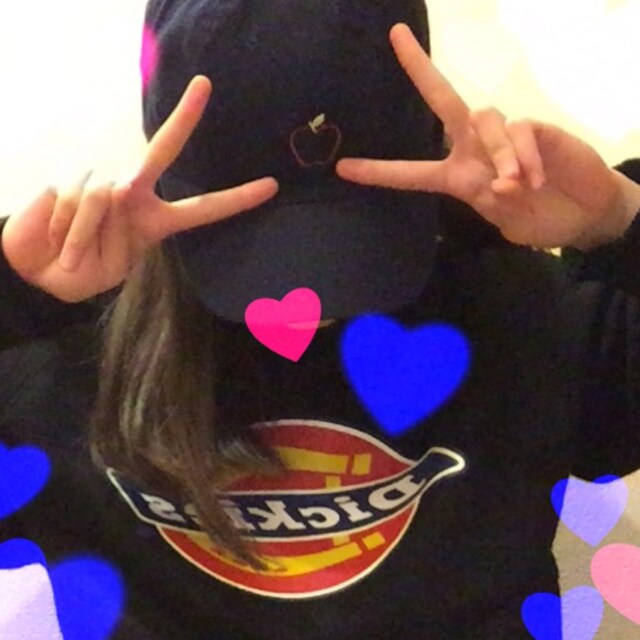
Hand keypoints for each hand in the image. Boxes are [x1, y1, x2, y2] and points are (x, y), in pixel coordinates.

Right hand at [1, 76, 278, 301]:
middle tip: (205, 85)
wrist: (38, 272)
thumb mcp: (112, 267)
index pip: (203, 209)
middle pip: (163, 149)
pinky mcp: (72, 179)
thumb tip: (116, 188)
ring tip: (70, 251)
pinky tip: (55, 234)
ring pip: (103, 195)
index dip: (236, 200)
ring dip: (82, 233)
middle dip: (184, 118)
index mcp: (156, 221)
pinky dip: (64, 226)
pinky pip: (75, 197)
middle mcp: (135, 194)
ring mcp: (104, 183)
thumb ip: (122, 236)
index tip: (271, 187)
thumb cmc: (82, 271)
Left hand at [336, 23, 628, 249]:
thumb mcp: (510, 224)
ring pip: (484, 120)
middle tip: (396, 36)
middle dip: (420, 69)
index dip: (380, 172)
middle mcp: (474, 149)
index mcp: (457, 176)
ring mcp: (503, 135)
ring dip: (499, 154)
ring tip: (515, 187)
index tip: (343, 169)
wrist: (584, 212)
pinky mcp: (534, 127)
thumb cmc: (539, 219)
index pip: (412, 173)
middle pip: (443, 102)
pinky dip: (524, 157)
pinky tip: (534, 179)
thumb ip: (499, 207)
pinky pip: (520, 130)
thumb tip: (499, 182)